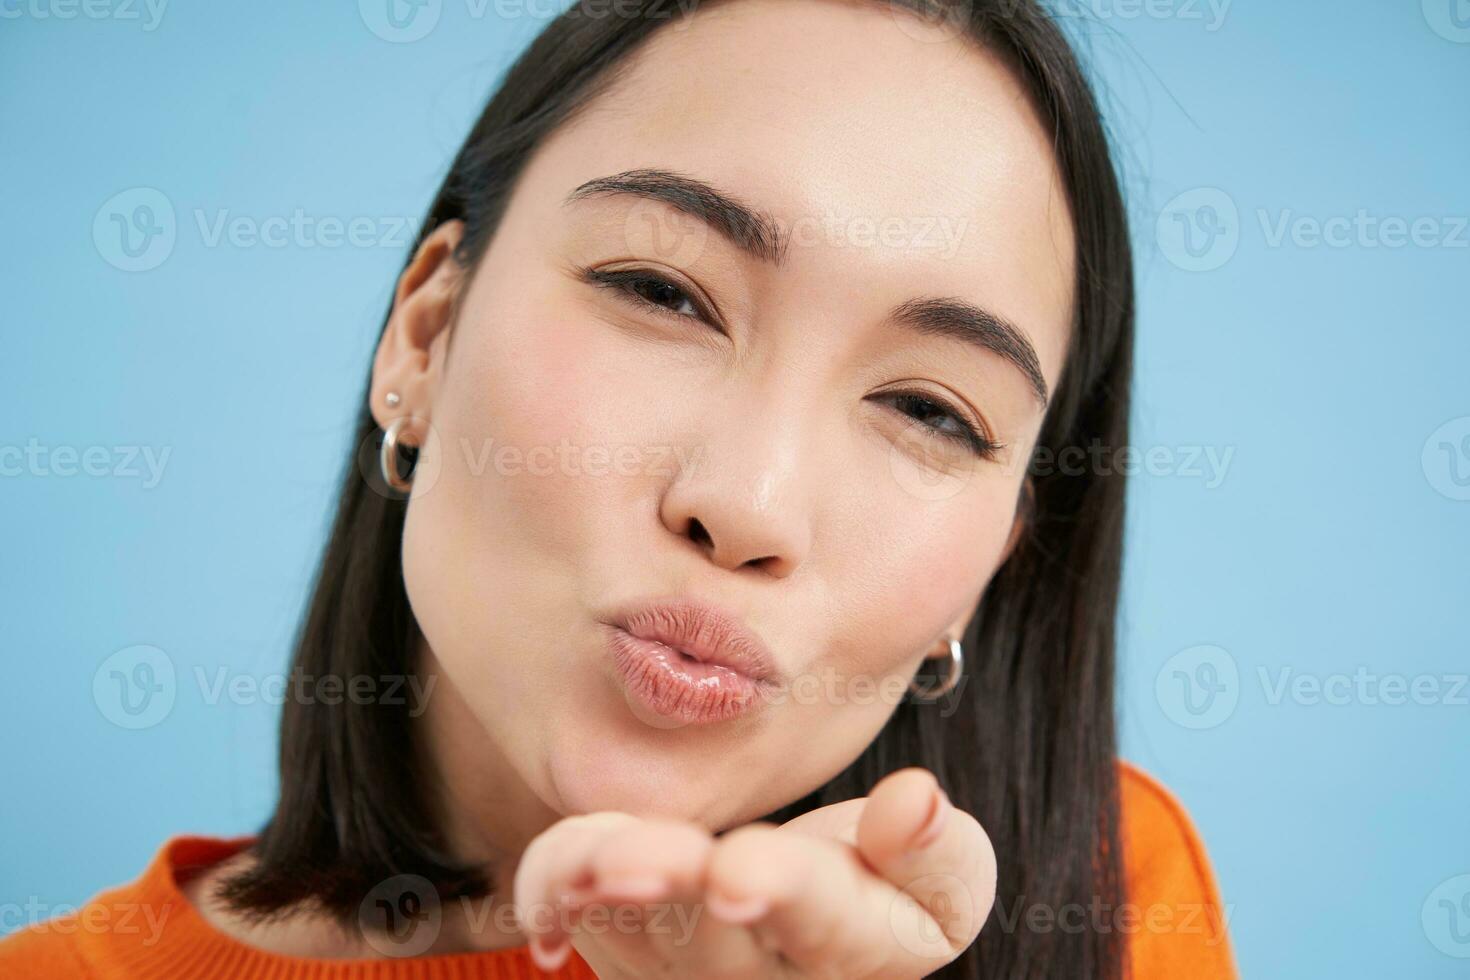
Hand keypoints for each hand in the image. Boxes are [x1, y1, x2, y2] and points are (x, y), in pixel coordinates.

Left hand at [512, 767, 996, 977]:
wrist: (816, 903)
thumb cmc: (887, 882)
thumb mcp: (947, 873)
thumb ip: (936, 852)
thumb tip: (912, 801)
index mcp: (848, 950)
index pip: (819, 924)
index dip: (779, 892)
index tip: (738, 871)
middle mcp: (758, 975)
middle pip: (707, 947)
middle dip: (667, 891)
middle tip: (622, 862)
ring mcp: (682, 967)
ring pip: (632, 933)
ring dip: (599, 889)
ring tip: (580, 861)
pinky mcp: (626, 945)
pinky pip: (579, 914)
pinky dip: (559, 879)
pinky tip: (564, 868)